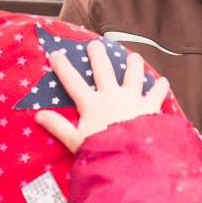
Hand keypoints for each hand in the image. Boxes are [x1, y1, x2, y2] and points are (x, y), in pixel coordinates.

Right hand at [35, 40, 170, 151]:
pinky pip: (157, 93)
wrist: (131, 158)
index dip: (63, 66)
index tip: (56, 53)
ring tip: (133, 56)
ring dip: (133, 64)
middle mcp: (112, 95)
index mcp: (91, 104)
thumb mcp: (75, 141)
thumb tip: (38, 115)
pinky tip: (163, 81)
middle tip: (95, 44)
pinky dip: (160, 86)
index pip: (72, 81)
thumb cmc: (101, 151)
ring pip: (133, 74)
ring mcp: (132, 98)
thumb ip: (58, 127)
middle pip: (103, 69)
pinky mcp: (150, 106)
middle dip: (98, 54)